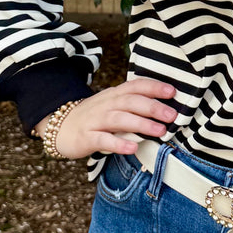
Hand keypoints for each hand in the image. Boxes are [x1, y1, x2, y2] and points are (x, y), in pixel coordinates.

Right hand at [34, 79, 177, 158]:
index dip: (154, 87)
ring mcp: (95, 120)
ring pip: (120, 119)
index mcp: (114, 94)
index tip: (172, 91)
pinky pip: (103, 140)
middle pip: (131, 101)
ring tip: (160, 131)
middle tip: (172, 115)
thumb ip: (133, 104)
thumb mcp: (112, 104)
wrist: (59, 126)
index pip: (136, 85)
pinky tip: (133, 147)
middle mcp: (106, 104)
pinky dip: (119, 143)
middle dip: (153, 107)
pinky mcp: (86, 137)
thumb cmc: (94, 117)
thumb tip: (164, 108)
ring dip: (141, 124)